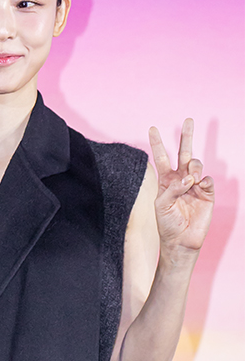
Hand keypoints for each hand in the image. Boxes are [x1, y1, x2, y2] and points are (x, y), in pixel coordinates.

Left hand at [148, 119, 212, 259]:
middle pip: (184, 152)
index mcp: (166, 180)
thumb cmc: (167, 224)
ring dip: (194, 167)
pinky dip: (202, 180)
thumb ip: (173, 188)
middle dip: (186, 136)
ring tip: (191, 178)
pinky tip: (198, 186)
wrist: (181, 240)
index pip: (161, 157)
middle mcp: (180, 179)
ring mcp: (195, 185)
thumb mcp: (161, 205)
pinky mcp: (207, 192)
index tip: (152, 128)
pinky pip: (207, 179)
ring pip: (196, 164)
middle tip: (188, 120)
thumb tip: (189, 177)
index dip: (157, 143)